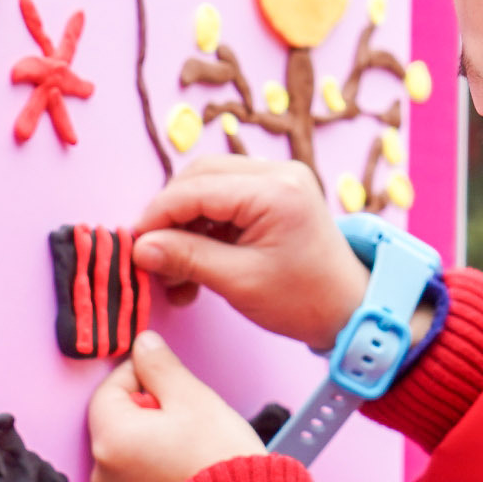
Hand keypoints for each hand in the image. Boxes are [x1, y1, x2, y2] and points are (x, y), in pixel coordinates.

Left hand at [87, 333, 266, 481]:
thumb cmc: (220, 461)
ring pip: (128, 458)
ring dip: (151, 447)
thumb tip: (143, 344)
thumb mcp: (194, 399)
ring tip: (191, 453)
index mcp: (111, 438)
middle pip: (116, 425)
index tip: (169, 380)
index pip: (109, 388)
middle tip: (187, 420)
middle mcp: (104, 475)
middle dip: (147, 414)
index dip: (140, 375)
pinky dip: (156, 479)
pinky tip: (187, 479)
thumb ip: (161, 367)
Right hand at [133, 156, 367, 349]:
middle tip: (153, 259)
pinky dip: (204, 228)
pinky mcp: (275, 192)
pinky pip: (224, 198)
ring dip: (184, 225)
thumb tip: (140, 248)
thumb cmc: (303, 300)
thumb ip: (187, 259)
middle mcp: (277, 172)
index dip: (156, 217)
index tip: (133, 246)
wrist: (349, 308)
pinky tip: (195, 263)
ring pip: (207, 186)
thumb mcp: (239, 282)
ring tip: (176, 271)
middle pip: (198, 178)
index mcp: (274, 191)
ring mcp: (278, 179)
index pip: (194, 190)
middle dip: (169, 218)